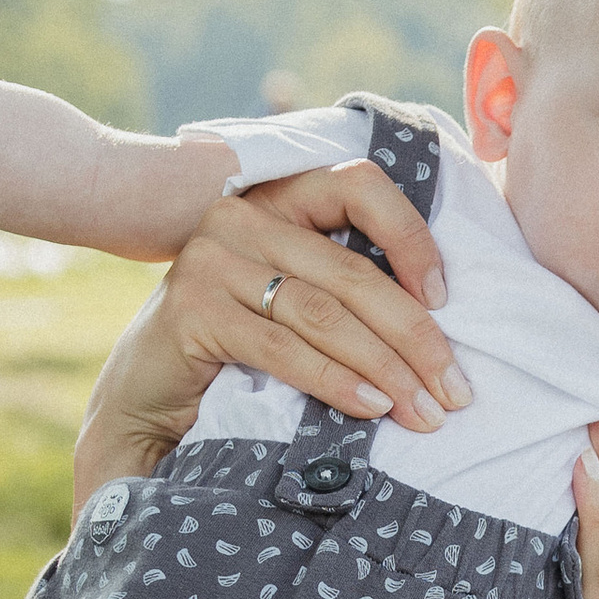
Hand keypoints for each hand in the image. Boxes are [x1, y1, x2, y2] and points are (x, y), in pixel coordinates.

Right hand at [160, 165, 459, 433]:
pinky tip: (371, 407)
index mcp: (276, 202)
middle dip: (415, 336)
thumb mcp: (289, 304)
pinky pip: (285, 348)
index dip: (411, 237)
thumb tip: (436, 323)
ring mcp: (211, 261)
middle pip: (352, 272)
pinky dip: (336, 382)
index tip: (446, 300)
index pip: (358, 188)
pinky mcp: (193, 311)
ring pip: (324, 314)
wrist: (143, 402)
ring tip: (423, 410)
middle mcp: (241, 220)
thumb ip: (340, 288)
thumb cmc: (233, 355)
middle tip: (454, 390)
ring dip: (385, 368)